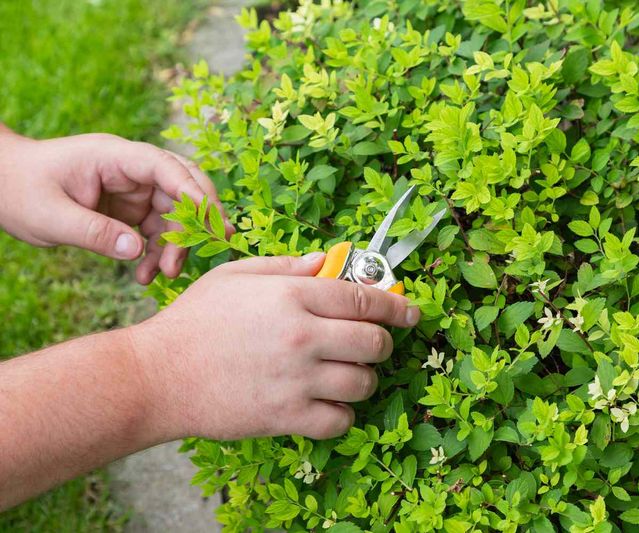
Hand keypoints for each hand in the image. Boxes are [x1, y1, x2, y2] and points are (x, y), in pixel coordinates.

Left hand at [0, 128, 229, 283]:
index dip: (191, 191)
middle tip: (215, 243)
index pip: (164, 167)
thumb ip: (94, 233)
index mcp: (114, 156)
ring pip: (173, 213)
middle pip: (182, 186)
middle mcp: (130, 169)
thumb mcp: (50, 217)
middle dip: (199, 216)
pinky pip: (155, 229)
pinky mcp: (129, 208)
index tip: (210, 221)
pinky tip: (144, 275)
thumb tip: (138, 251)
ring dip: (175, 243)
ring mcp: (132, 188)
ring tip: (164, 275)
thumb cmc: (17, 190)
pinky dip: (156, 252)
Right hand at [129, 254, 420, 440]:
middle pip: (375, 342)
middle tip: (372, 344)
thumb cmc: (194, 320)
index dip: (398, 305)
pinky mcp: (287, 417)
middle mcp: (303, 337)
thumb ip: (287, 266)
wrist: (157, 375)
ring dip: (363, 378)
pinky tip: (327, 403)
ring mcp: (298, 380)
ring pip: (364, 383)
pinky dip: (342, 414)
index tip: (411, 312)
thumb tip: (328, 261)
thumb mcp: (236, 275)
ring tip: (345, 373)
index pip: (366, 298)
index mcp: (293, 296)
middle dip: (382, 343)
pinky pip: (341, 420)